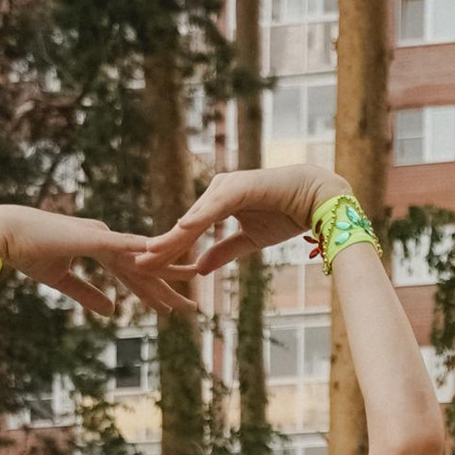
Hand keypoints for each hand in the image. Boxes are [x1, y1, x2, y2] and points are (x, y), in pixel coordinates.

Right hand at [0, 205, 199, 320]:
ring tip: (191, 293)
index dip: (152, 291)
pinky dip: (143, 253)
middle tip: (194, 307)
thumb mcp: (62, 281)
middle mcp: (105, 239)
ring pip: (140, 260)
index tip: (171, 308)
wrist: (2, 233)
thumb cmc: (26, 252)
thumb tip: (113, 312)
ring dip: (166, 276)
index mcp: (99, 247)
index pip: (133, 273)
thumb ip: (87, 294)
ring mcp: (100, 236)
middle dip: (170, 288)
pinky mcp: (91, 238)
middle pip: (145, 267)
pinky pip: (123, 247)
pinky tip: (164, 258)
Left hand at [152, 165, 348, 280]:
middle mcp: (218, 193)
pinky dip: (199, 217)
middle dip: (163, 245)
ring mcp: (226, 187)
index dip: (170, 249)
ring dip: (174, 235)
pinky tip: (182, 227)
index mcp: (219, 205)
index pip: (189, 231)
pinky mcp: (238, 186)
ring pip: (195, 216)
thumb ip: (224, 251)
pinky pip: (215, 205)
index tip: (149, 266)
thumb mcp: (249, 241)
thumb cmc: (287, 214)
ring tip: (152, 252)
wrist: (316, 198)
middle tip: (138, 263)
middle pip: (185, 224)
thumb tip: (199, 268)